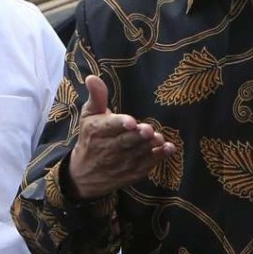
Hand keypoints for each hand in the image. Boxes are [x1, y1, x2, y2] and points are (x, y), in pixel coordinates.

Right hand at [66, 75, 175, 199]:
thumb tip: (92, 77)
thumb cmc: (90, 138)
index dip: (120, 124)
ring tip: (158, 138)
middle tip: (148, 130)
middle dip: (137, 136)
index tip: (130, 122)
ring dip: (149, 146)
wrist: (84, 175)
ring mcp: (121, 162)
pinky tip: (168, 148)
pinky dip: (158, 157)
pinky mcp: (132, 172)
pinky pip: (147, 165)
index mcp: (97, 131)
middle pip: (125, 142)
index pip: (108, 127)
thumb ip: (96, 97)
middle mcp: (108, 149)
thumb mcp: (89, 116)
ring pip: (137, 153)